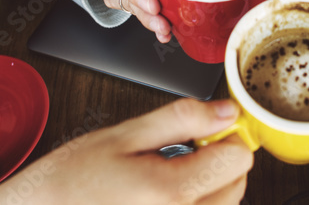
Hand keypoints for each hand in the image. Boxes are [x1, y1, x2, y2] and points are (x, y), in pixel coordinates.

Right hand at [0, 99, 252, 204]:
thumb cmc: (70, 181)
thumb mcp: (124, 135)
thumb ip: (181, 120)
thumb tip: (225, 112)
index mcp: (172, 192)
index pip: (238, 159)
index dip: (225, 137)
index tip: (207, 132)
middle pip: (236, 187)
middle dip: (218, 164)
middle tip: (182, 152)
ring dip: (208, 189)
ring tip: (165, 179)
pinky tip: (161, 199)